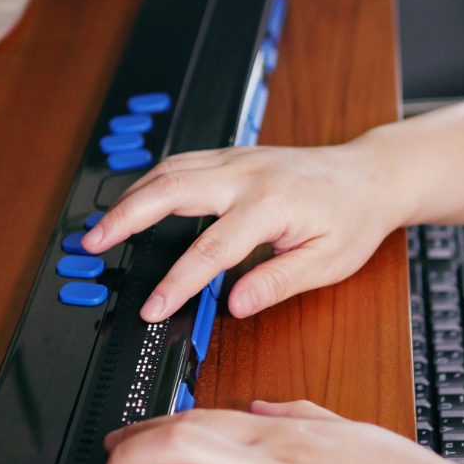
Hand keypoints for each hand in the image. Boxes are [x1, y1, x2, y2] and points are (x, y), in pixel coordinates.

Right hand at [79, 140, 410, 321]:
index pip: (210, 249)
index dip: (177, 283)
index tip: (152, 307)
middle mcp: (247, 175)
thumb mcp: (326, 263)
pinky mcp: (233, 155)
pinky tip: (134, 200)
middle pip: (171, 190)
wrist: (370, 175)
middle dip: (126, 218)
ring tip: (101, 227)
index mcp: (271, 205)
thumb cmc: (352, 219)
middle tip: (93, 244)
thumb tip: (235, 305)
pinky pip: (181, 162)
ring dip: (130, 196)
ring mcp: (237, 159)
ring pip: (170, 169)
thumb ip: (277, 283)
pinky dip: (150, 181)